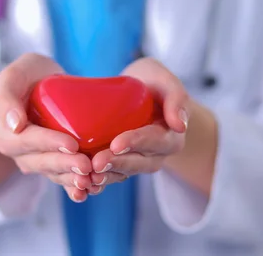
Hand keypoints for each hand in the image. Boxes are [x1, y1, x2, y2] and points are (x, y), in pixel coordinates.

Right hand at [0, 53, 92, 202]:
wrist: (39, 82)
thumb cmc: (25, 77)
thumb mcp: (13, 77)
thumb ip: (7, 98)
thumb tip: (14, 124)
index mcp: (8, 134)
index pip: (28, 142)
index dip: (49, 144)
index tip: (72, 144)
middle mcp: (21, 153)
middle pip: (43, 162)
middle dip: (65, 165)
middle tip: (86, 166)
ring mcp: (38, 160)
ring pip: (54, 174)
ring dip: (72, 180)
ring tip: (91, 181)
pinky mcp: (54, 162)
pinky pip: (63, 178)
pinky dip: (75, 186)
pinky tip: (91, 190)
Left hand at [90, 57, 191, 191]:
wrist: (140, 91)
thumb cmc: (153, 82)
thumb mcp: (165, 81)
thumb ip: (176, 97)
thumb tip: (180, 125)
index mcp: (170, 135)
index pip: (155, 141)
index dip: (136, 143)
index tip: (116, 144)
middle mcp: (157, 154)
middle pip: (139, 163)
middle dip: (117, 163)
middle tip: (96, 163)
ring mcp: (139, 161)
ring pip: (124, 173)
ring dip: (106, 176)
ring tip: (88, 175)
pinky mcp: (122, 163)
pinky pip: (112, 176)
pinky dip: (98, 181)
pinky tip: (82, 183)